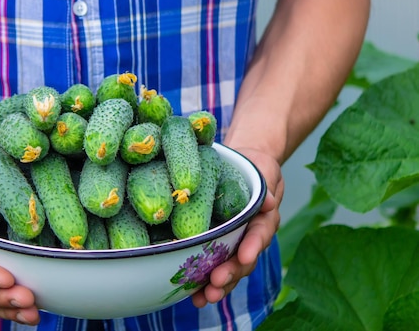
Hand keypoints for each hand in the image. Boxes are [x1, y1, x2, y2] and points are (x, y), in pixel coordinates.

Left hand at [191, 147, 282, 305]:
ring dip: (218, 285)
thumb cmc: (254, 168)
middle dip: (231, 273)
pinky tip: (193, 297)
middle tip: (217, 283)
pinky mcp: (218, 248)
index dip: (253, 246)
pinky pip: (213, 268)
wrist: (243, 167)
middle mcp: (250, 236)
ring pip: (230, 269)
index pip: (260, 233)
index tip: (245, 255)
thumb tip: (270, 201)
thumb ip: (266, 186)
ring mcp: (234, 244)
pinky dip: (204, 284)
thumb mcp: (264, 170)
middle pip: (244, 259)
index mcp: (263, 219)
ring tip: (205, 297)